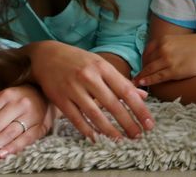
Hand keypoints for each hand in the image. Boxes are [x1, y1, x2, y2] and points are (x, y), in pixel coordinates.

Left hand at [0, 84, 54, 165]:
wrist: (49, 96)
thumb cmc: (19, 101)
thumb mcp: (3, 101)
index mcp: (5, 96)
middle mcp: (18, 104)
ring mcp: (31, 115)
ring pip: (6, 134)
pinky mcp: (41, 126)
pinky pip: (26, 138)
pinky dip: (13, 147)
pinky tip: (1, 155)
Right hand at [28, 41, 152, 140]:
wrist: (46, 55)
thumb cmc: (79, 61)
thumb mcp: (101, 65)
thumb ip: (121, 81)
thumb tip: (143, 95)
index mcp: (103, 67)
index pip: (126, 91)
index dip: (139, 108)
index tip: (149, 122)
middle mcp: (89, 77)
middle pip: (112, 104)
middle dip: (127, 122)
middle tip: (138, 135)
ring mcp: (73, 88)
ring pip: (94, 114)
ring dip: (109, 130)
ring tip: (120, 140)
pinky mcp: (60, 98)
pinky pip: (76, 118)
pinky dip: (87, 130)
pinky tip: (96, 138)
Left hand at [136, 33, 195, 86]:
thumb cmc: (195, 46)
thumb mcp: (177, 40)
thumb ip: (166, 45)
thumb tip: (157, 54)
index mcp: (163, 40)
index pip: (147, 51)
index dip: (142, 60)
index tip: (142, 66)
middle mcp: (163, 49)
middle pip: (146, 61)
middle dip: (141, 69)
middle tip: (136, 76)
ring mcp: (167, 60)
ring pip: (149, 70)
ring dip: (141, 76)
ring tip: (136, 82)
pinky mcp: (173, 71)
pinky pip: (156, 77)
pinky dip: (148, 80)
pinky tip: (142, 83)